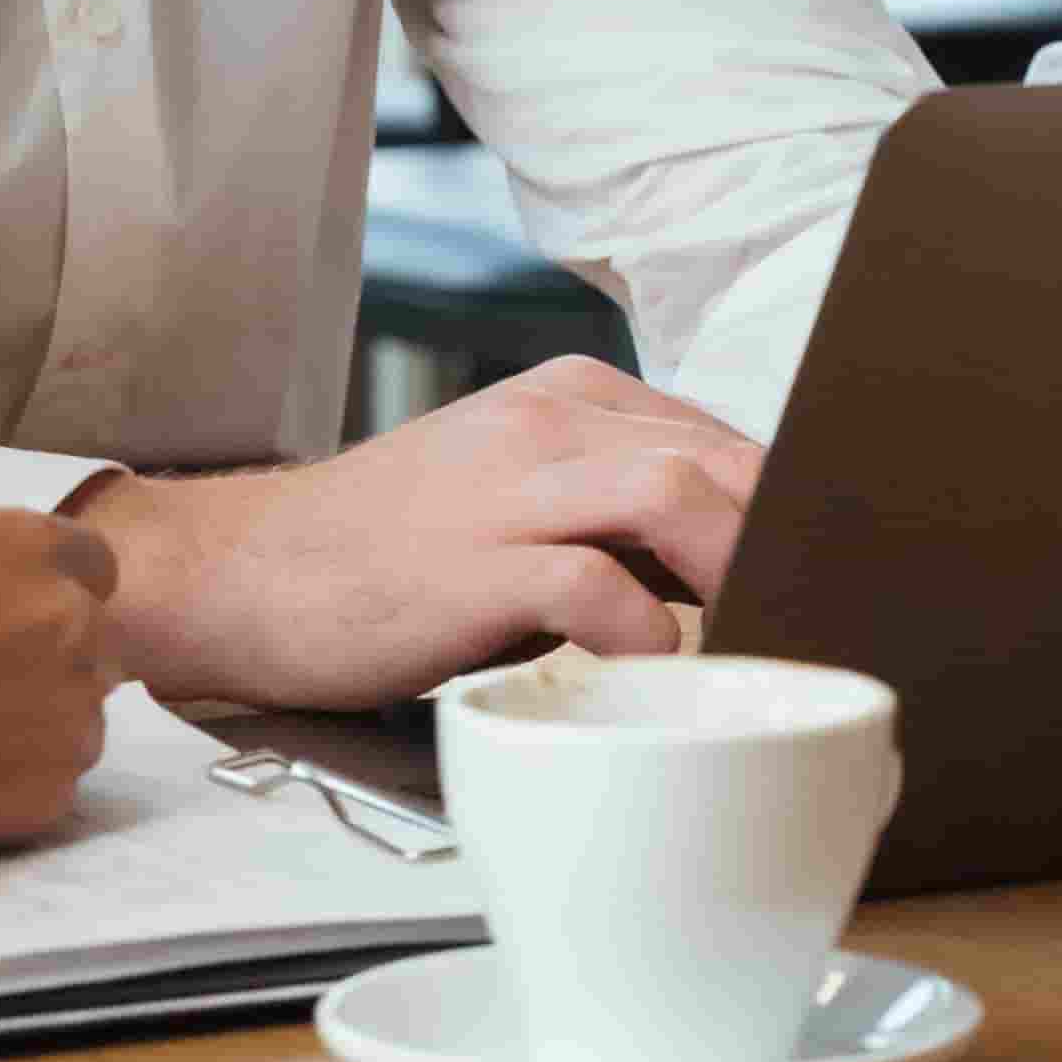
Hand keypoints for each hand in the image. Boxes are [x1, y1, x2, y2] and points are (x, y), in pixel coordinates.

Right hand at [0, 510, 119, 867]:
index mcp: (25, 546)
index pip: (89, 565)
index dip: (49, 594)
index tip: (13, 619)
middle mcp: (69, 619)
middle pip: (91, 642)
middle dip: (44, 662)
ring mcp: (71, 709)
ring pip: (76, 717)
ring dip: (33, 727)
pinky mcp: (54, 790)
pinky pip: (51, 782)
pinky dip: (11, 785)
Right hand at [76, 358, 765, 709]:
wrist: (238, 570)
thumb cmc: (387, 550)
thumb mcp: (512, 493)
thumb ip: (613, 505)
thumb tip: (730, 560)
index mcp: (569, 399)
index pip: (725, 434)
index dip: (787, 504)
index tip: (823, 566)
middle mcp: (547, 425)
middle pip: (721, 456)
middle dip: (785, 533)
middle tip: (816, 607)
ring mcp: (508, 492)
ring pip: (674, 495)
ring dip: (736, 566)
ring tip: (759, 628)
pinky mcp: (470, 567)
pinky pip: (590, 585)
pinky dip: (642, 628)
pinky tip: (655, 662)